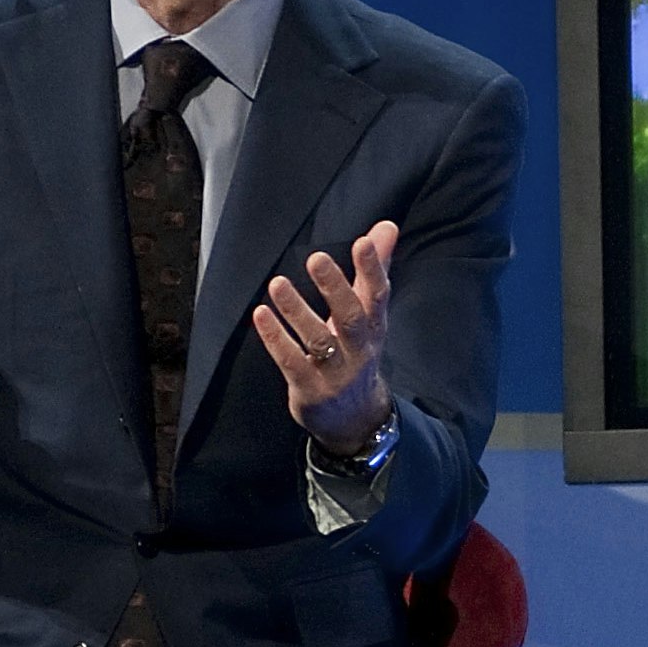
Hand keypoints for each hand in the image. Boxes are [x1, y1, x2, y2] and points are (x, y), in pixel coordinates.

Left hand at [255, 219, 397, 454]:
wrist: (355, 419)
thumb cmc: (356, 352)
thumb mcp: (369, 315)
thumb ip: (373, 269)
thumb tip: (386, 227)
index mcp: (374, 326)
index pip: (378, 294)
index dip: (373, 268)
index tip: (364, 241)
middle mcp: (359, 349)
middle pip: (351, 317)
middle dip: (335, 288)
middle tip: (316, 258)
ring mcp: (335, 372)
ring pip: (318, 340)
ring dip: (297, 311)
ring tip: (277, 283)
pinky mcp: (310, 389)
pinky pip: (292, 362)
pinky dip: (276, 339)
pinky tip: (261, 315)